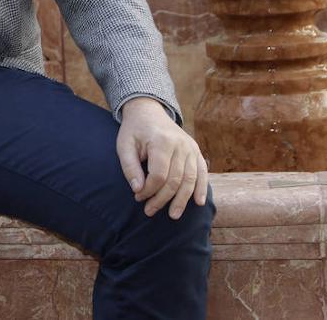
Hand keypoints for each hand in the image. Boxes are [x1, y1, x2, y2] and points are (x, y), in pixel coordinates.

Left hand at [116, 97, 207, 218]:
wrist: (148, 111)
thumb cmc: (134, 131)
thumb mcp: (124, 145)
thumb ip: (129, 167)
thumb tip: (138, 190)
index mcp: (162, 141)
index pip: (159, 175)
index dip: (149, 190)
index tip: (138, 197)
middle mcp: (181, 145)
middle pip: (175, 180)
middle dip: (162, 199)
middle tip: (150, 211)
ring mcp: (191, 148)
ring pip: (190, 180)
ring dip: (182, 200)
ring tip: (173, 215)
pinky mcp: (196, 150)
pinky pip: (202, 172)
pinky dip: (201, 188)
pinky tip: (198, 203)